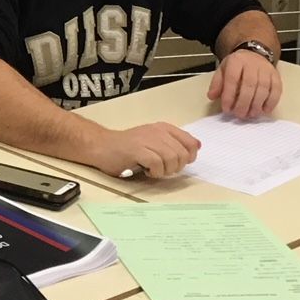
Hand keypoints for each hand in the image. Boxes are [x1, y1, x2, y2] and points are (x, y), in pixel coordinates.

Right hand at [83, 121, 199, 179]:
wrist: (102, 146)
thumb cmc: (128, 147)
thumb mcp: (154, 141)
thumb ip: (174, 143)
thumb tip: (197, 146)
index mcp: (163, 128)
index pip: (190, 142)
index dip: (188, 157)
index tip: (176, 162)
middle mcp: (157, 131)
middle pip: (182, 154)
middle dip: (175, 167)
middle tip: (161, 168)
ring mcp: (147, 140)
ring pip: (171, 159)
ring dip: (164, 170)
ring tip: (153, 169)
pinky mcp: (137, 150)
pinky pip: (157, 164)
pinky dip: (154, 172)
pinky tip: (146, 170)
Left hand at [209, 50, 282, 119]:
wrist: (254, 54)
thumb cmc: (237, 66)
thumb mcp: (223, 70)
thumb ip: (217, 83)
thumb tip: (211, 96)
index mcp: (236, 61)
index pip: (232, 79)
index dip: (229, 95)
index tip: (226, 109)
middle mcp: (252, 64)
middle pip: (249, 85)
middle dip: (244, 103)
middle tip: (239, 115)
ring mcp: (266, 70)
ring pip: (263, 88)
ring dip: (257, 104)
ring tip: (250, 115)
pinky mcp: (276, 76)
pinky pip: (276, 90)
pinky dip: (271, 102)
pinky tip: (264, 111)